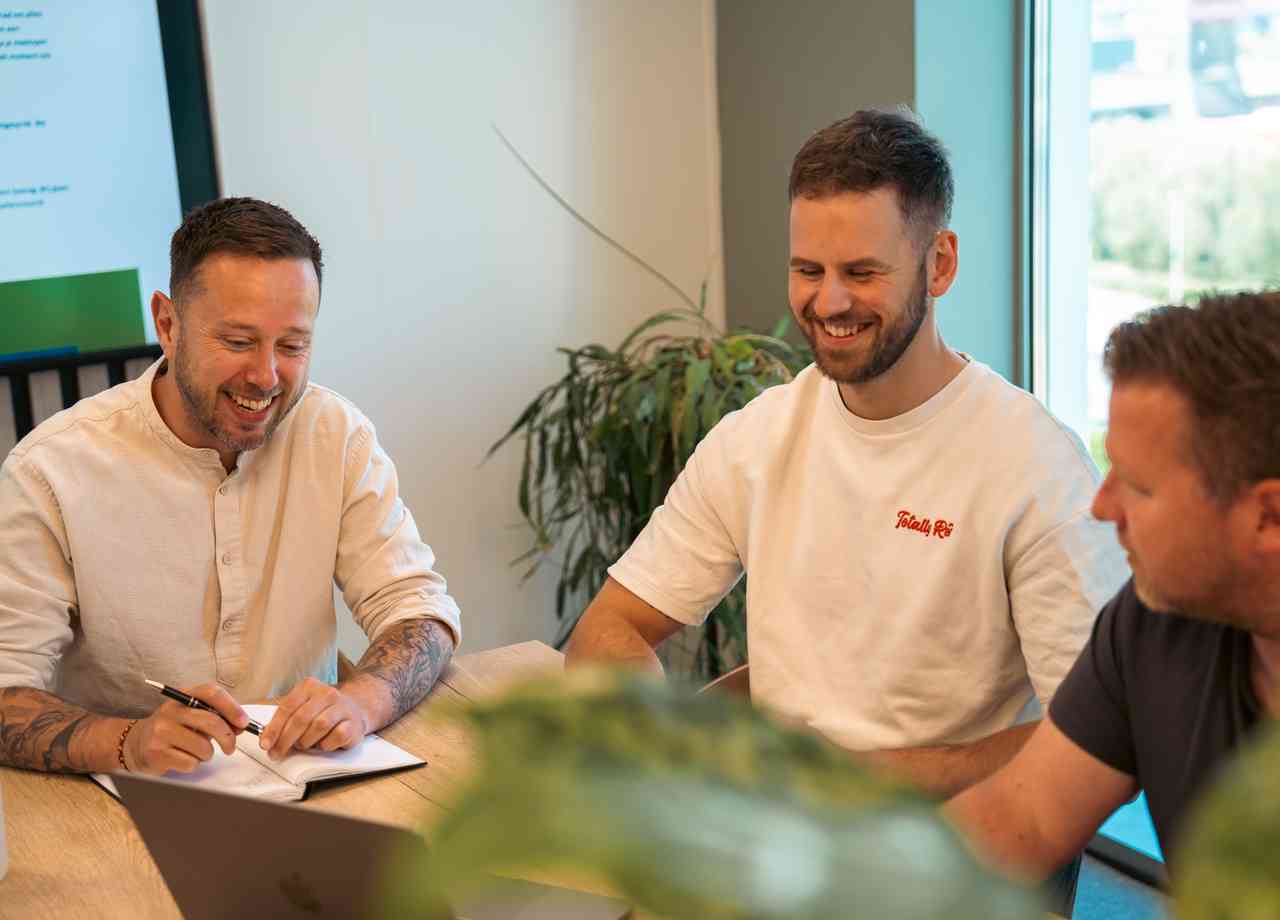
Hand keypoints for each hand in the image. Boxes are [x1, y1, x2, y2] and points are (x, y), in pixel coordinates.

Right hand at [125, 682, 249, 775]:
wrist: (135, 744)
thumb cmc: (172, 729)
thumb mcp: (192, 716)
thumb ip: (216, 716)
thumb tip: (240, 725)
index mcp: (183, 696)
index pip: (211, 692)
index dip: (232, 707)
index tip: (243, 722)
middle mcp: (170, 711)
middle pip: (211, 722)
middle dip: (228, 738)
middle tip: (230, 747)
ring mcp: (161, 731)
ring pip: (203, 746)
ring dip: (207, 754)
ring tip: (197, 751)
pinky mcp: (156, 753)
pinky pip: (190, 762)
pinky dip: (193, 764)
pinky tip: (183, 758)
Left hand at [260, 677, 370, 760]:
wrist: (355, 710)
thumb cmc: (322, 712)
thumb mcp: (302, 709)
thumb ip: (285, 721)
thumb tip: (267, 740)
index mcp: (309, 687)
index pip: (287, 707)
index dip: (274, 728)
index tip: (266, 744)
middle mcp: (327, 693)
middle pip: (301, 718)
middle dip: (286, 739)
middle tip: (277, 753)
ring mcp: (342, 707)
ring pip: (319, 726)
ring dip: (306, 741)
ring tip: (303, 746)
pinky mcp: (353, 723)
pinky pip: (336, 736)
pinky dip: (325, 745)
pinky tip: (322, 744)